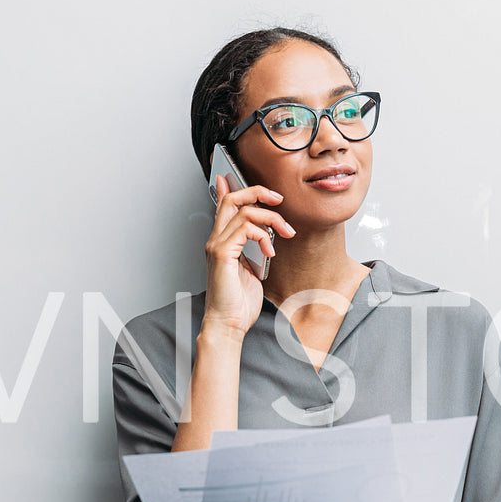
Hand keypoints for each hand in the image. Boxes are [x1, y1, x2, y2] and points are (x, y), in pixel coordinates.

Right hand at [202, 174, 295, 336]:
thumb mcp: (251, 270)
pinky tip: (270, 250)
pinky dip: (263, 235)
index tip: (238, 177)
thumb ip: (254, 250)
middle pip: (232, 199)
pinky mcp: (222, 254)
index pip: (223, 207)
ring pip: (244, 211)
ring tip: (284, 232)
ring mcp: (217, 246)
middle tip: (278, 199)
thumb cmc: (238, 303)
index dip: (230, 188)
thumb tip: (265, 239)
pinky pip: (245, 229)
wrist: (228, 324)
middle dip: (257, 192)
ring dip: (271, 218)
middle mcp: (216, 240)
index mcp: (222, 243)